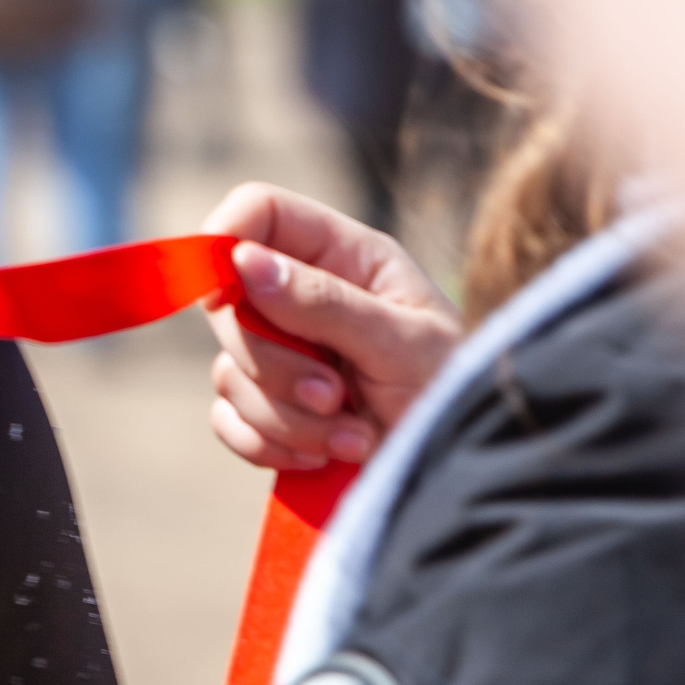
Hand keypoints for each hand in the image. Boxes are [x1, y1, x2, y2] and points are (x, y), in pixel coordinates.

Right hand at [200, 183, 463, 470]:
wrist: (463, 472)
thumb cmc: (454, 393)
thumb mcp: (402, 342)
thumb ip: (324, 302)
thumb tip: (243, 262)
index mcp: (344, 258)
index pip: (260, 212)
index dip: (226, 239)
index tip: (221, 295)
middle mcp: (305, 298)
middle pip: (230, 305)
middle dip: (275, 364)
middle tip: (334, 395)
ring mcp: (285, 356)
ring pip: (230, 371)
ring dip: (286, 417)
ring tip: (352, 436)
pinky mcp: (272, 411)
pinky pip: (228, 420)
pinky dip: (266, 445)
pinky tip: (322, 458)